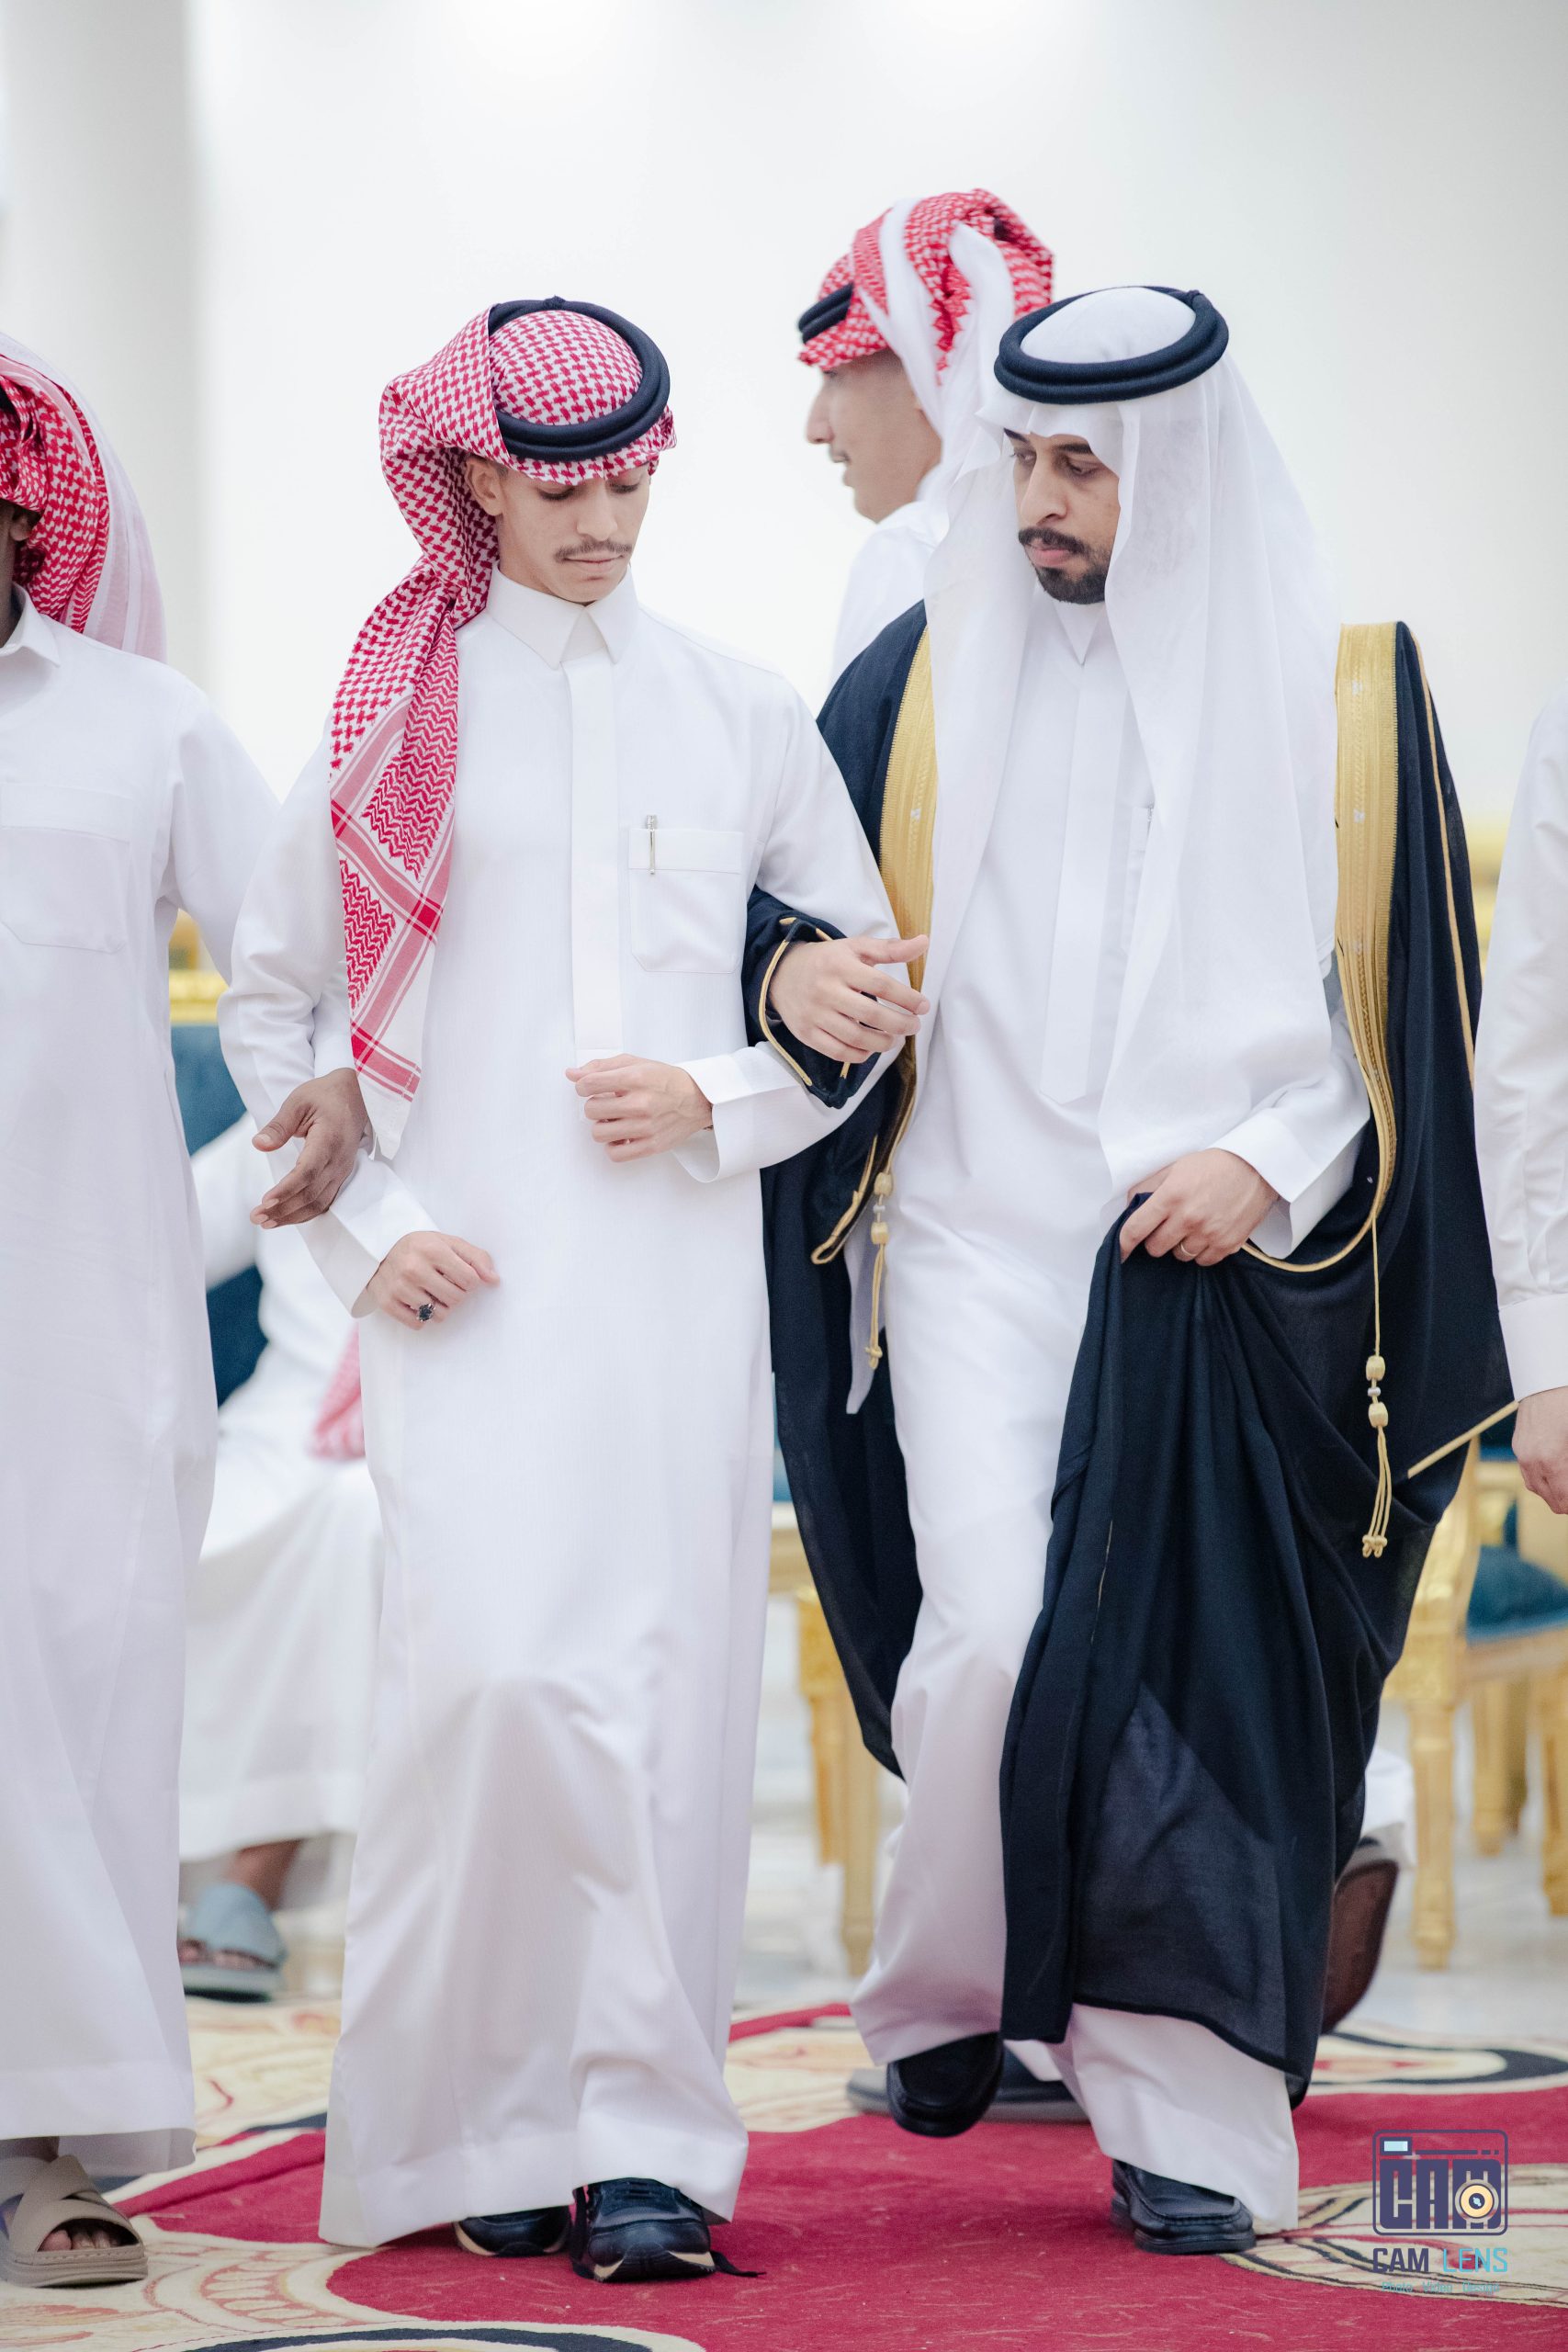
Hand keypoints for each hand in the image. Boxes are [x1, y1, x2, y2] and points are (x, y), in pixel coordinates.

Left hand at [251, 1068, 369, 1227]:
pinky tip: (287, 1217)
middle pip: (311, 1194)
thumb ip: (279, 1125)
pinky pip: (326, 1200)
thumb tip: (259, 1144)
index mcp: (328, 1141)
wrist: (359, 1095)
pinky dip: (306, 1213)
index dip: (286, 1190)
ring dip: (293, 1216)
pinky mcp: (341, 1174)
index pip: (307, 1173)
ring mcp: (342, 1170)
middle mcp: (339, 1161)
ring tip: (266, 1222)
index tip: (264, 1201)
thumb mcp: (298, 1102)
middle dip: (283, 1210)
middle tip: (256, 1217)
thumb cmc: (326, 1096)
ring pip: (319, 1203)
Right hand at [365, 1231, 498, 1328]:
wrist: (379, 1250)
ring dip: (440, 1307)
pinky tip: (417, 1301)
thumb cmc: (420, 1247)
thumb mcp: (448, 1243)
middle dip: (455, 1293)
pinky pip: (419, 1324)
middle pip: (456, 1299)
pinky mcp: (388, 1303)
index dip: (469, 1280)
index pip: (471, 1280)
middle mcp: (414, 1268)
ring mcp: (399, 1287)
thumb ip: (476, 1258)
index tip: (459, 1275)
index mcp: (432, 1250)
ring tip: (430, 1292)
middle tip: (443, 1283)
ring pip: (440, 1315)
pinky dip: (422, 1317)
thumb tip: (494, 1280)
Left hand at [568, 1056, 713, 1160]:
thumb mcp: (634, 1064)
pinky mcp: (651, 1146)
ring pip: (598, 1133)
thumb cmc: (664, 1080)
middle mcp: (641, 1103)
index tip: (590, 1088)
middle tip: (607, 1103)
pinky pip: (614, 1154)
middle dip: (595, 1105)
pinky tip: (621, 1135)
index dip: (583, 1086)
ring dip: (602, 1126)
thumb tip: (571, 1074)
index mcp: (635, 1078)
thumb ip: (601, 1067)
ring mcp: (646, 1127)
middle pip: (591, 1110)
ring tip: (614, 1119)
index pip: (589, 1084)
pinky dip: (613, 1146)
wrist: (697, 1099)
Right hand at [768, 933, 928, 1063]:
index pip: (881, 985)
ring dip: (883, 1043)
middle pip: (871, 1015)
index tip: (923, 1007)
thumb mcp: (856, 948)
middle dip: (900, 1024)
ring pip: (856, 1037)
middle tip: (914, 1026)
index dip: (907, 998)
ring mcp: (815, 1014)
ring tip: (895, 1038)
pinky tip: (871, 1048)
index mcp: (841, 966)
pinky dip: (859, 1055)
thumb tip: (923, 942)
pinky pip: (837, 1052)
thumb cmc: (828, 961)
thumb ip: (890, 949)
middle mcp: (826, 990)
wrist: (782, 973)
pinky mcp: (806, 1033)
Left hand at [1119, 1149, 1278, 1265]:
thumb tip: (1129, 1204)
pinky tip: (1206, 1235)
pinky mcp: (1228, 1244)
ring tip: (1190, 1227)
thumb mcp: (1176, 1166)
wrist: (1257, 1168)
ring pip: (1179, 1256)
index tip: (1120, 1252)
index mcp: (1171, 1197)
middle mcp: (1188, 1218)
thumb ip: (1149, 1185)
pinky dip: (1201, 1252)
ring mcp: (1209, 1234)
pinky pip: (1203, 1261)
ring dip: (1179, 1245)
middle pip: (1155, 1248)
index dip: (1123, 1244)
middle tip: (1166, 1226)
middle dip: (1156, 1239)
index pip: (1136, 1229)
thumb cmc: (1214, 1165)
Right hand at [1513, 1387, 1567, 1515]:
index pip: (1563, 1502)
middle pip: (1551, 1500)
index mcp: (1553, 1461)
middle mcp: (1533, 1461)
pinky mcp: (1519, 1445)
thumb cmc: (1567, 1406)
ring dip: (1554, 1490)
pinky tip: (1556, 1467)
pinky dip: (1543, 1476)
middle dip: (1566, 1499)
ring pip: (1537, 1488)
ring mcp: (1523, 1453)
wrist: (1548, 1380)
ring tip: (1566, 1480)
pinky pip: (1529, 1472)